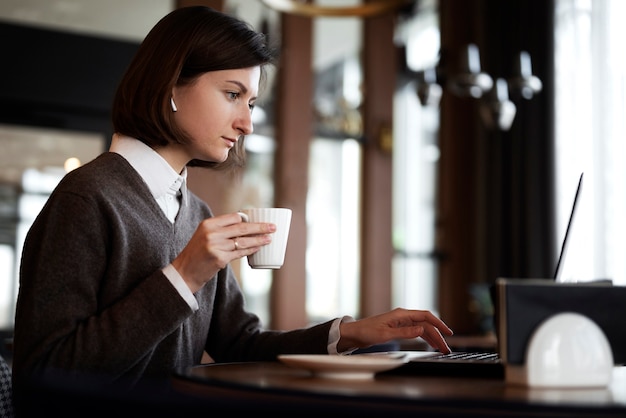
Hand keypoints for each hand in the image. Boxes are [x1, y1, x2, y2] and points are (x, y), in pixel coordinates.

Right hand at [172, 212, 275, 291]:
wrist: (184, 273)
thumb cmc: (196, 254)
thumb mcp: (203, 236)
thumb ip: (220, 230)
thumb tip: (243, 225)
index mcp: (208, 224)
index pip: (234, 217)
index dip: (248, 219)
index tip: (259, 220)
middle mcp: (212, 233)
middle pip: (242, 227)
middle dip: (260, 227)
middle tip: (273, 227)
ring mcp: (216, 246)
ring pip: (243, 240)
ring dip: (259, 239)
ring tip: (270, 238)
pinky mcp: (220, 259)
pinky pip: (240, 252)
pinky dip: (251, 249)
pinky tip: (259, 248)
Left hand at [337, 308, 452, 353]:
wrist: (355, 333)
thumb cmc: (366, 332)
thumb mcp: (386, 334)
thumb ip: (404, 332)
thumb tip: (421, 329)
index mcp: (401, 315)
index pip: (425, 316)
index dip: (439, 324)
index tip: (448, 333)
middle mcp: (403, 316)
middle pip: (426, 324)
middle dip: (438, 335)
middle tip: (446, 348)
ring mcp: (401, 322)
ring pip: (422, 328)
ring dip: (432, 338)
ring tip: (441, 348)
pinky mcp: (398, 328)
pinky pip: (416, 331)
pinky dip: (424, 337)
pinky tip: (430, 344)